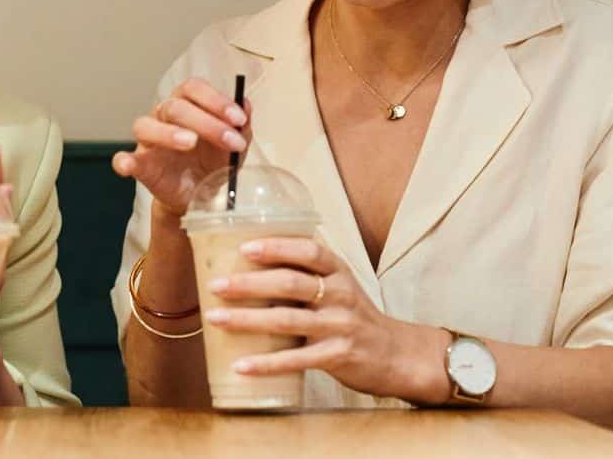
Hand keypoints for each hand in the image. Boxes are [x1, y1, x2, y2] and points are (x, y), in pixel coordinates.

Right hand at [112, 77, 252, 216]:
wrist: (202, 196)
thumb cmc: (214, 161)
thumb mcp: (235, 145)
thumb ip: (242, 126)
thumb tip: (246, 105)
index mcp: (188, 104)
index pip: (194, 88)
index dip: (216, 100)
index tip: (238, 119)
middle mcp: (164, 116)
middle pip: (175, 107)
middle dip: (207, 122)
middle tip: (230, 141)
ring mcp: (149, 140)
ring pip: (146, 125)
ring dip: (169, 133)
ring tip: (190, 143)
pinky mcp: (141, 165)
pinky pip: (124, 159)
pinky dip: (124, 161)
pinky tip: (128, 165)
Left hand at [202, 236, 449, 403]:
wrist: (397, 355)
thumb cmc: (356, 316)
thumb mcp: (339, 287)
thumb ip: (306, 275)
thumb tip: (250, 263)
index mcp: (339, 272)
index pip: (309, 251)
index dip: (277, 247)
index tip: (244, 248)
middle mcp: (340, 295)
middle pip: (290, 284)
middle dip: (248, 284)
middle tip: (215, 285)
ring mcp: (340, 326)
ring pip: (286, 320)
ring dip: (246, 319)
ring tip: (215, 318)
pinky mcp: (337, 357)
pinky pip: (295, 360)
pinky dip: (265, 364)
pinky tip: (240, 366)